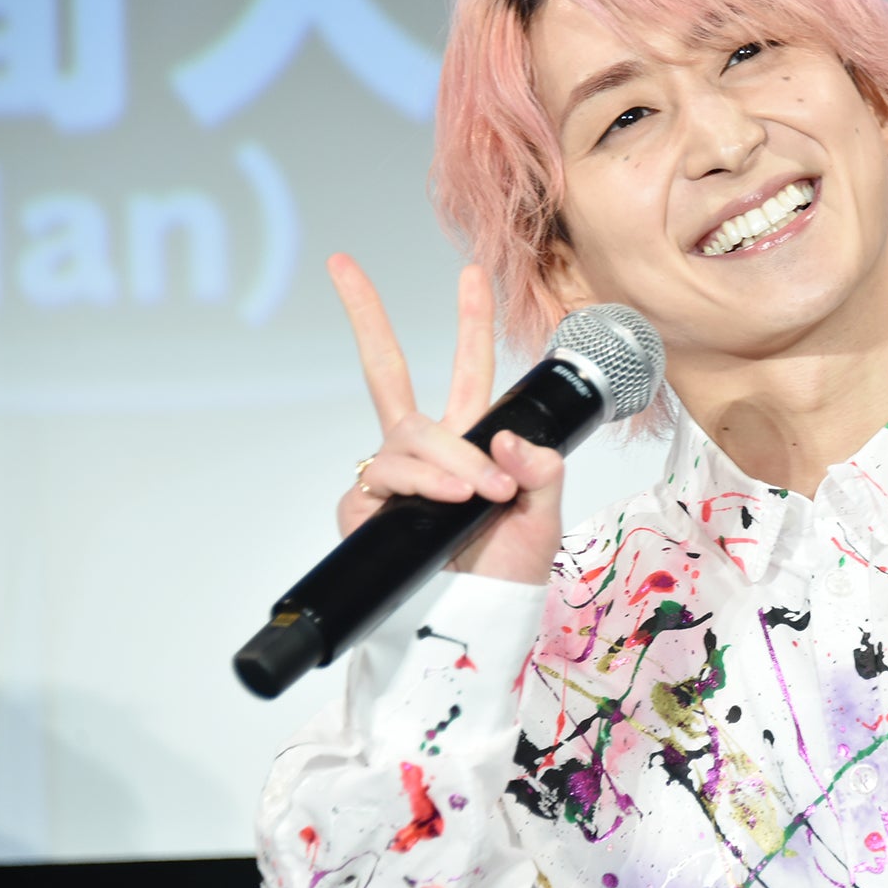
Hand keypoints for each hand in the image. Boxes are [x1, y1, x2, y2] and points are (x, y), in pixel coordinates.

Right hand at [328, 253, 564, 584]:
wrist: (478, 621)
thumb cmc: (508, 570)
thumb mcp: (544, 515)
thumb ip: (540, 471)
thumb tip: (505, 443)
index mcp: (470, 438)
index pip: (467, 370)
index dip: (470, 322)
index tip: (471, 272)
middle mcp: (426, 449)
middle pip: (385, 371)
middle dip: (364, 316)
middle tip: (343, 266)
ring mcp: (392, 477)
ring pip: (408, 434)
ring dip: (449, 457)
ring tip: (481, 491)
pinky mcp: (365, 508)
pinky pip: (388, 478)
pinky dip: (424, 484)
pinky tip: (447, 499)